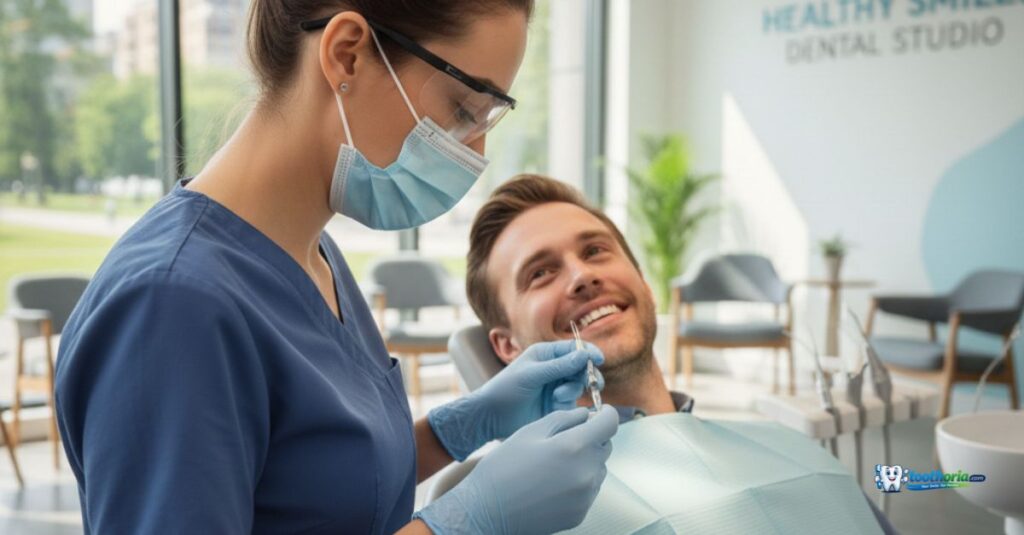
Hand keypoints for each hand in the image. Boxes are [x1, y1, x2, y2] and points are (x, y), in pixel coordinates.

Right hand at [415, 406, 618, 534]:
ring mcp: (585, 496)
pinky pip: (589, 489)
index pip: (609, 424)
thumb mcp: (529, 432)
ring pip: (598, 468)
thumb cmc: (504, 468)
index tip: (601, 412)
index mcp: (574, 447)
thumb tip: (585, 414)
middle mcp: (586, 472)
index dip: (606, 414)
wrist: (487, 511)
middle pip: (605, 446)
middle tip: (565, 439)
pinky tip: (553, 483)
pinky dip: (578, 481)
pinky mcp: (581, 513)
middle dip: (592, 438)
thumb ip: (563, 418)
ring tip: (554, 464)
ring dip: (585, 460)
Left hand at [428, 340, 603, 459]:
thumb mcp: (531, 374)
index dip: (589, 352)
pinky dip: (569, 402)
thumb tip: (585, 355)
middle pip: (582, 367)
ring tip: (558, 396)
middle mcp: (554, 369)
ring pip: (579, 385)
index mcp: (546, 354)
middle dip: (587, 374)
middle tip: (592, 383)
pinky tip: (556, 404)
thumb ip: (559, 366)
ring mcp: (556, 387)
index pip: (574, 348)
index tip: (598, 359)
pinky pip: (573, 402)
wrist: (492, 417)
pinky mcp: (557, 406)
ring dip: (573, 389)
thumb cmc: (505, 389)